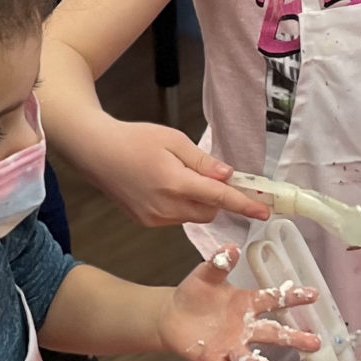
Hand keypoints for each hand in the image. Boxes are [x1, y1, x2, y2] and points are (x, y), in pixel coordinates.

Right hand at [89, 119, 268, 228]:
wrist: (96, 151)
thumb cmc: (133, 139)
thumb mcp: (173, 140)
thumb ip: (203, 161)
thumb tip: (227, 175)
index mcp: (175, 183)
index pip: (219, 198)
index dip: (244, 204)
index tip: (264, 212)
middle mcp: (166, 207)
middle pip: (209, 211)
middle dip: (215, 197)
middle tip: (207, 174)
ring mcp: (155, 218)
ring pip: (193, 216)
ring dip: (197, 202)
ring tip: (176, 176)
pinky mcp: (146, 222)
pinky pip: (176, 218)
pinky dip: (180, 205)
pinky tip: (163, 186)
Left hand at [159, 243, 319, 360]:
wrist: (172, 314)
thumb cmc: (196, 292)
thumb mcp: (207, 274)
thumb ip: (219, 263)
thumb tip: (231, 248)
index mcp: (248, 303)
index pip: (275, 299)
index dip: (294, 297)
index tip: (314, 295)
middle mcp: (246, 327)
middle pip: (273, 333)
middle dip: (294, 338)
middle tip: (315, 343)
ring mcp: (231, 345)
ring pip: (248, 356)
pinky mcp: (212, 359)